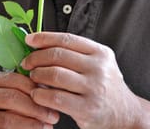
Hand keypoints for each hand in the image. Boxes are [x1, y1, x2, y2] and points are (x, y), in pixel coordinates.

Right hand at [0, 71, 58, 128]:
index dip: (35, 87)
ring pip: (8, 119)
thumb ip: (19, 86)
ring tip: (47, 126)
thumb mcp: (2, 91)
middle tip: (54, 115)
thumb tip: (49, 89)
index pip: (14, 78)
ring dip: (32, 123)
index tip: (52, 94)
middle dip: (36, 106)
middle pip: (12, 97)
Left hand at [22, 32, 140, 128]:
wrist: (125, 113)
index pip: (67, 39)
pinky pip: (55, 98)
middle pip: (58, 55)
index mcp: (99, 52)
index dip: (44, 37)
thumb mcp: (98, 62)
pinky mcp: (87, 109)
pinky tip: (36, 94)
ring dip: (37, 75)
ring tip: (33, 77)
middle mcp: (98, 67)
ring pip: (54, 75)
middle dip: (36, 57)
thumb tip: (41, 44)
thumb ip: (75, 52)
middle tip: (27, 62)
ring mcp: (93, 88)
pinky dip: (40, 95)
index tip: (29, 40)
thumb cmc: (104, 84)